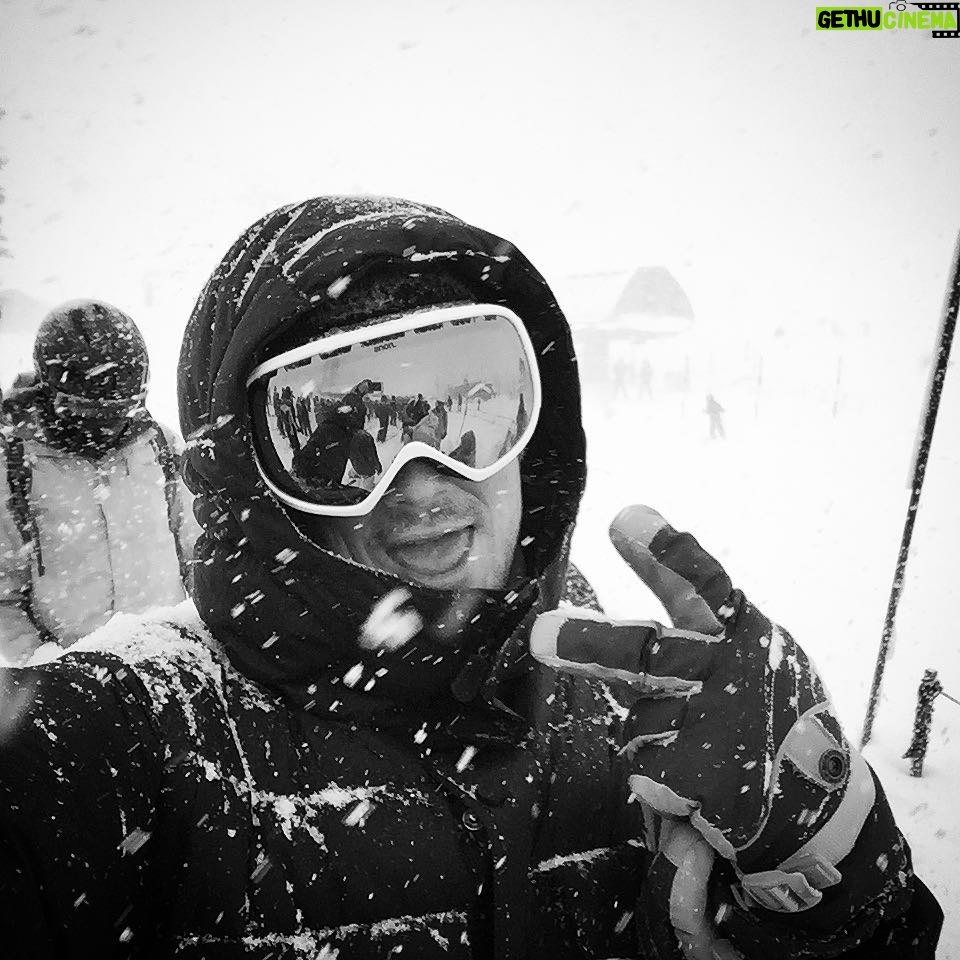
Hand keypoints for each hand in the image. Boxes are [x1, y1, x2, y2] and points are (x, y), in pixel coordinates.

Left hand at [532, 506, 897, 955]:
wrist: (814, 793)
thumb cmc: (762, 693)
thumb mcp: (735, 628)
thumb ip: (679, 581)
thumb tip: (625, 516)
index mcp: (740, 630)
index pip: (704, 582)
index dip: (670, 554)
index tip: (627, 521)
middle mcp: (722, 674)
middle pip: (641, 653)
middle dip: (590, 644)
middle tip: (543, 635)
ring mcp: (707, 730)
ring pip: (638, 717)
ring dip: (653, 725)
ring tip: (695, 740)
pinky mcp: (694, 779)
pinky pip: (646, 764)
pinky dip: (661, 770)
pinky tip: (694, 780)